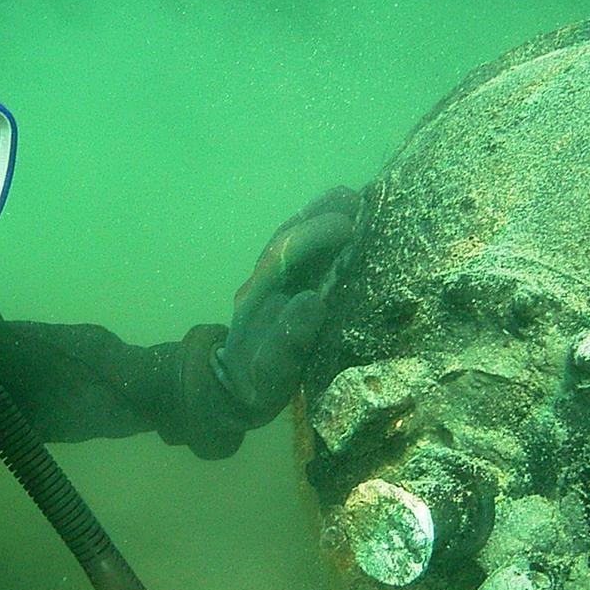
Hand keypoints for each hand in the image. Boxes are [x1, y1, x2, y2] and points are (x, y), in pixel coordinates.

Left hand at [214, 186, 358, 423]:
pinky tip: (347, 222)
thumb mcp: (272, 371)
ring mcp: (272, 282)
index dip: (313, 237)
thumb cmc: (257, 384)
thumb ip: (289, 338)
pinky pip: (300, 251)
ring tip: (354, 199)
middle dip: (318, 216)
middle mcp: (262, 282)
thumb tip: (314, 299)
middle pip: (286, 238)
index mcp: (257, 298)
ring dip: (319, 216)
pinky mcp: (285, 285)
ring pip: (292, 239)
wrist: (234, 391)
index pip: (282, 256)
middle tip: (355, 198)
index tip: (347, 227)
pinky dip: (321, 232)